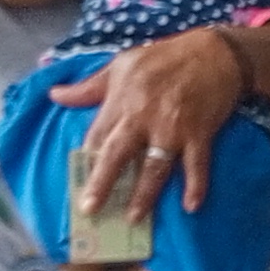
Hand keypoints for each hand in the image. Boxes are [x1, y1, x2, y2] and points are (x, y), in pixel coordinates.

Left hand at [52, 25, 252, 219]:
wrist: (214, 52)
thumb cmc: (165, 57)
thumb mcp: (121, 64)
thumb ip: (89, 87)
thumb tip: (54, 95)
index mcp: (121, 101)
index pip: (97, 137)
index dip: (86, 161)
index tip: (77, 183)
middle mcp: (143, 118)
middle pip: (118, 156)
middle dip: (102, 184)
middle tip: (90, 210)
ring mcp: (173, 128)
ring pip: (154, 167)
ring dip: (144, 195)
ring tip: (134, 218)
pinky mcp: (200, 134)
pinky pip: (197, 164)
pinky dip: (196, 185)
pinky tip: (191, 206)